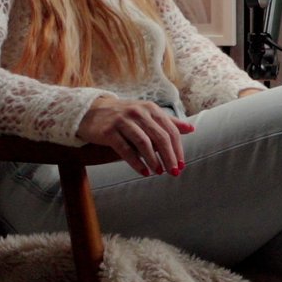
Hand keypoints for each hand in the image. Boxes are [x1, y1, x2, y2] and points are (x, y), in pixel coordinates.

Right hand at [77, 97, 195, 175]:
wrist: (90, 111)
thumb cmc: (123, 115)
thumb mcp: (146, 114)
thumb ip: (168, 122)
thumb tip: (191, 129)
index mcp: (150, 109)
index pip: (170, 130)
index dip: (178, 149)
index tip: (182, 164)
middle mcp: (138, 112)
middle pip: (160, 137)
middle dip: (169, 157)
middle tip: (174, 172)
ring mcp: (122, 121)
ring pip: (143, 143)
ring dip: (153, 160)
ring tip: (158, 172)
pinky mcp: (109, 131)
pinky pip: (125, 149)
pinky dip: (136, 163)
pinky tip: (143, 172)